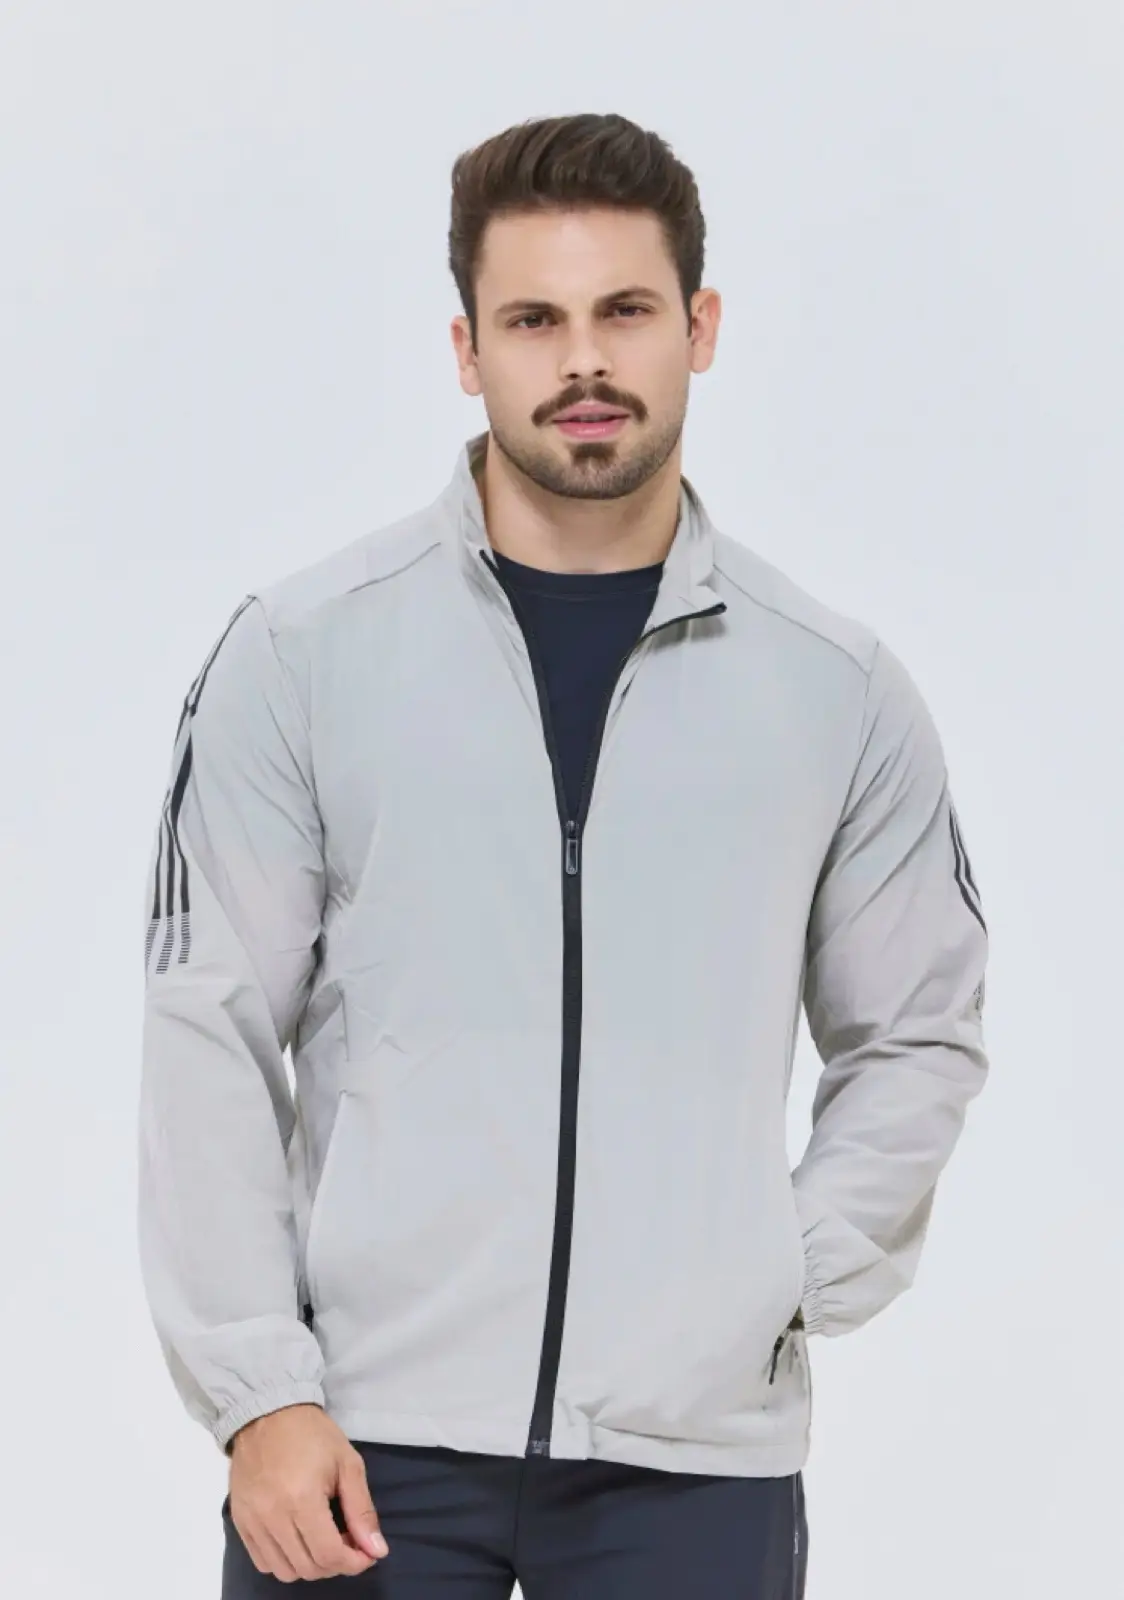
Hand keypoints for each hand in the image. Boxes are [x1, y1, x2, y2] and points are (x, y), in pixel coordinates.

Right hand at [227, 1402, 389, 1580]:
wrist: (267, 1412)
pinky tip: (298, 1539)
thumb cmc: (312, 1434)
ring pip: (284, 1571)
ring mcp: (252, 1522)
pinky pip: (262, 1562)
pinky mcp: (239, 1522)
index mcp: (302, 1499)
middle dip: (336, 1564)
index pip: (329, 1555)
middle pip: (308, 1568)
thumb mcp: (347, 1463)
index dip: (354, 1562)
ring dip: (310, 1565)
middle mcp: (272, 1517)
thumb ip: (362, 1510)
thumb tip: (377, 1550)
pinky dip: (284, 1560)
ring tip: (323, 1541)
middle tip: (348, 1542)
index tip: (366, 1553)